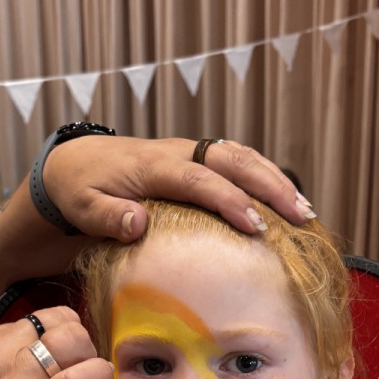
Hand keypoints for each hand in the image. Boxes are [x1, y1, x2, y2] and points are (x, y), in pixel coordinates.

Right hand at [0, 307, 112, 378]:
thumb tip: (27, 362)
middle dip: (76, 343)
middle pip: (57, 323)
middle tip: (76, 372)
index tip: (58, 363)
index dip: (54, 339)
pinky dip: (98, 376)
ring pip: (72, 340)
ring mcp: (13, 378)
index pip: (32, 321)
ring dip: (88, 358)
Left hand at [42, 136, 313, 241]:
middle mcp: (177, 152)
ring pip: (241, 157)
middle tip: (300, 216)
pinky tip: (286, 200)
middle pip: (232, 162)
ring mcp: (190, 152)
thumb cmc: (79, 191)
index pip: (198, 180)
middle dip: (269, 187)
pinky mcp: (196, 158)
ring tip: (305, 210)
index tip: (255, 226)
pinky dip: (265, 176)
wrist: (74, 163)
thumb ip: (109, 217)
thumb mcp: (82, 208)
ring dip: (275, 180)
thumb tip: (139, 223)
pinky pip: (237, 161)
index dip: (229, 201)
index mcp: (152, 165)